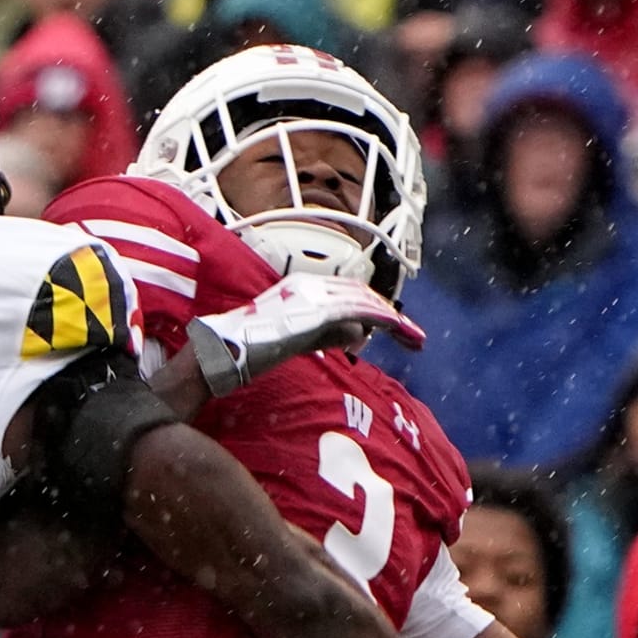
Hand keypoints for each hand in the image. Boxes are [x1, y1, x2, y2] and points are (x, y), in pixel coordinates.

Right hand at [186, 274, 425, 396]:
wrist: (222, 352)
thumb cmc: (250, 349)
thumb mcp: (298, 340)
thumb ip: (328, 334)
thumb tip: (360, 334)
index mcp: (303, 287)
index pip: (350, 295)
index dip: (376, 311)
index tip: (396, 329)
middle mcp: (310, 285)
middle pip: (362, 295)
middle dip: (391, 316)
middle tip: (415, 337)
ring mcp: (311, 297)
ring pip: (363, 302)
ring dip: (392, 320)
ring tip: (413, 338)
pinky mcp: (312, 313)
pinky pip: (354, 312)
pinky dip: (379, 321)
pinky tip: (394, 332)